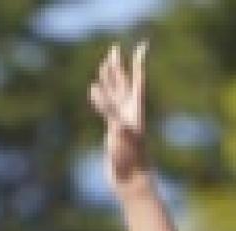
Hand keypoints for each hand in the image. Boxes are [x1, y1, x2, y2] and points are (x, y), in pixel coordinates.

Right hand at [89, 42, 148, 189]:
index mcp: (135, 108)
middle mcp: (129, 111)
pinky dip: (99, 97)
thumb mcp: (121, 132)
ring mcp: (120, 119)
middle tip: (114, 49)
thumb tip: (98, 93)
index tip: (141, 46)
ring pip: (113, 94)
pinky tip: (94, 91)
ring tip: (104, 65)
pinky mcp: (112, 129)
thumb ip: (110, 112)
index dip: (138, 63)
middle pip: (123, 82)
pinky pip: (105, 107)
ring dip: (109, 79)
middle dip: (118, 66)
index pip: (137, 79)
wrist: (131, 178)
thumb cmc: (130, 157)